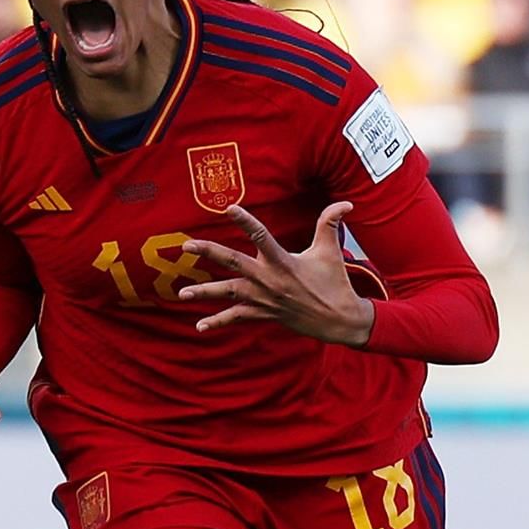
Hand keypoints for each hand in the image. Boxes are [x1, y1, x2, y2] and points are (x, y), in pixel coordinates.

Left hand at [177, 202, 376, 345]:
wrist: (339, 320)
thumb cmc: (335, 282)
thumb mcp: (331, 251)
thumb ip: (330, 223)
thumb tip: (346, 203)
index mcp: (283, 261)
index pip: (260, 235)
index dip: (245, 220)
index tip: (229, 208)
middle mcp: (269, 279)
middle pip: (233, 262)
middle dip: (209, 253)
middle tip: (187, 245)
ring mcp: (264, 299)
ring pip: (228, 293)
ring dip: (204, 293)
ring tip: (182, 293)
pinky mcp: (264, 314)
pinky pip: (237, 318)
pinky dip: (218, 322)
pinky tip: (200, 326)